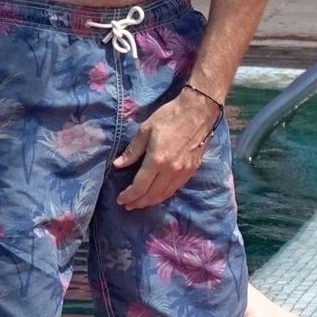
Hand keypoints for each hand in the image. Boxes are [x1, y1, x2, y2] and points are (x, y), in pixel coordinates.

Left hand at [114, 88, 220, 209]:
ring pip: (165, 194)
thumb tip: (118, 165)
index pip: (140, 186)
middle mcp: (171, 170)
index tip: (120, 199)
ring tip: (141, 203)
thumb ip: (132, 150)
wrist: (198, 111)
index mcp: (157, 160)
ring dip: (152, 201)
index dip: (129, 195)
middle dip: (139, 202)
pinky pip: (176, 188)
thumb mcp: (145, 130)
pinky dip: (164, 194)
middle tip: (128, 205)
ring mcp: (183, 172)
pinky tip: (158, 193)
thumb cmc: (169, 117)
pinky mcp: (192, 170)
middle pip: (152, 194)